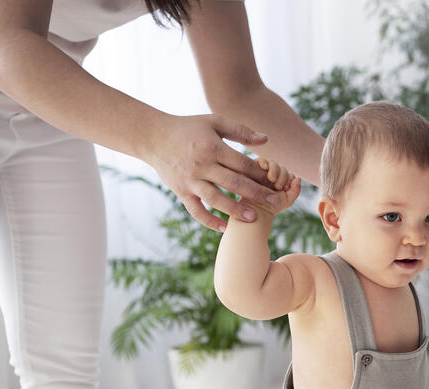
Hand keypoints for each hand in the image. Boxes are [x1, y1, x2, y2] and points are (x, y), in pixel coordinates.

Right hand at [147, 114, 281, 231]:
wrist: (154, 137)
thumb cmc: (189, 128)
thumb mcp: (214, 122)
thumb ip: (240, 130)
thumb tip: (266, 140)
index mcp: (212, 148)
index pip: (241, 164)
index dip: (259, 173)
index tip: (273, 181)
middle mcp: (201, 166)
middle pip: (233, 183)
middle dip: (255, 193)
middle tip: (274, 202)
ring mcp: (190, 181)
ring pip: (216, 199)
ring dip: (235, 210)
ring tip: (253, 218)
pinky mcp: (181, 192)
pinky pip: (196, 211)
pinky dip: (209, 221)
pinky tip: (224, 227)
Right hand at [247, 158, 300, 216]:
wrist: (254, 209)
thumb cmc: (270, 207)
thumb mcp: (286, 200)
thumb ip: (295, 190)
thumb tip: (298, 178)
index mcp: (282, 182)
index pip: (289, 175)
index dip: (288, 180)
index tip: (284, 189)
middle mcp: (274, 177)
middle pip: (282, 168)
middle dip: (282, 176)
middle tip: (278, 186)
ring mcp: (264, 172)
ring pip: (273, 163)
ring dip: (275, 169)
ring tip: (272, 178)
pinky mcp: (254, 169)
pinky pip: (261, 161)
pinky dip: (264, 162)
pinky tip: (264, 167)